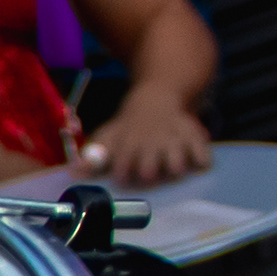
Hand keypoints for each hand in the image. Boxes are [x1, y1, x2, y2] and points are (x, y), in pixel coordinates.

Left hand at [83, 90, 211, 185]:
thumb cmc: (129, 128)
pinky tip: (197, 163)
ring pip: (177, 160)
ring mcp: (174, 142)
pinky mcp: (195, 139)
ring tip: (173, 167)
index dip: (121, 171)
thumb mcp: (108, 137)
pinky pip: (202, 154)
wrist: (156, 99)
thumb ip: (92, 156)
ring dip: (175, 165)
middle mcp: (150, 145)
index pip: (122, 164)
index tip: (120, 176)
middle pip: (149, 166)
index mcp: (128, 146)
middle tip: (147, 172)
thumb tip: (74, 173)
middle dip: (147, 170)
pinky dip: (202, 159)